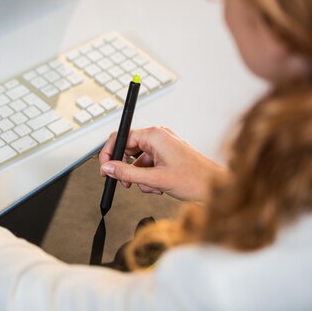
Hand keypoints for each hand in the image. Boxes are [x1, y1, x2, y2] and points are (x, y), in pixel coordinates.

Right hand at [98, 126, 227, 201]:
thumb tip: (108, 168)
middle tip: (124, 182)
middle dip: (126, 169)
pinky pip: (148, 165)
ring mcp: (164, 147)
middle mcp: (159, 137)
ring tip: (152, 186)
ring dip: (140, 177)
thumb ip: (127, 173)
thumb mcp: (155, 179)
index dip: (110, 153)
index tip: (105, 166)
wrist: (218, 189)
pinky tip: (158, 187)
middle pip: (129, 150)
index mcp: (155, 135)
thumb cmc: (196, 179)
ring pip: (138, 161)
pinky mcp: (167, 156)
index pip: (122, 137)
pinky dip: (149, 178)